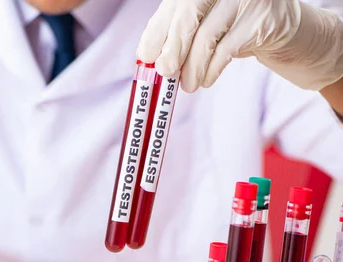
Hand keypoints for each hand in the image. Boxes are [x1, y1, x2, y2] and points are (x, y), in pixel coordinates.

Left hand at [137, 0, 342, 92]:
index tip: (145, 56)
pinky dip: (211, 71)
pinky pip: (226, 51)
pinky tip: (205, 80)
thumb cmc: (233, 27)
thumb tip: (151, 60)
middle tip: (165, 73)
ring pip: (207, 37)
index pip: (175, 5)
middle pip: (189, 15)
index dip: (157, 31)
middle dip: (173, 48)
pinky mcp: (262, 20)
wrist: (284, 29)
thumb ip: (179, 35)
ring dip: (192, 68)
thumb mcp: (204, 24)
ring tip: (188, 85)